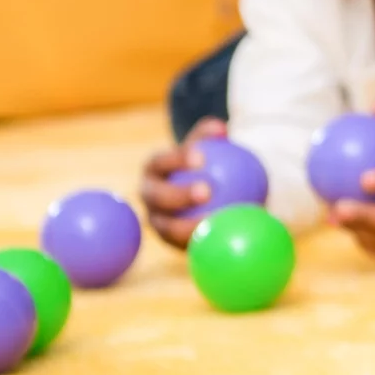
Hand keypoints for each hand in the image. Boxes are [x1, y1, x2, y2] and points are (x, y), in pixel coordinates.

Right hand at [138, 121, 221, 249]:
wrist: (193, 193)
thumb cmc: (201, 163)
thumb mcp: (204, 146)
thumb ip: (209, 135)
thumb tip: (222, 129)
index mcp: (153, 169)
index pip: (161, 161)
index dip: (177, 159)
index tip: (202, 157)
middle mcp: (149, 196)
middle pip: (158, 197)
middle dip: (178, 195)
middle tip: (207, 191)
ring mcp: (156, 221)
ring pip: (168, 228)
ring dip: (189, 227)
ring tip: (215, 221)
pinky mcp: (170, 243)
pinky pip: (185, 245)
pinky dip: (202, 241)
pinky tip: (225, 238)